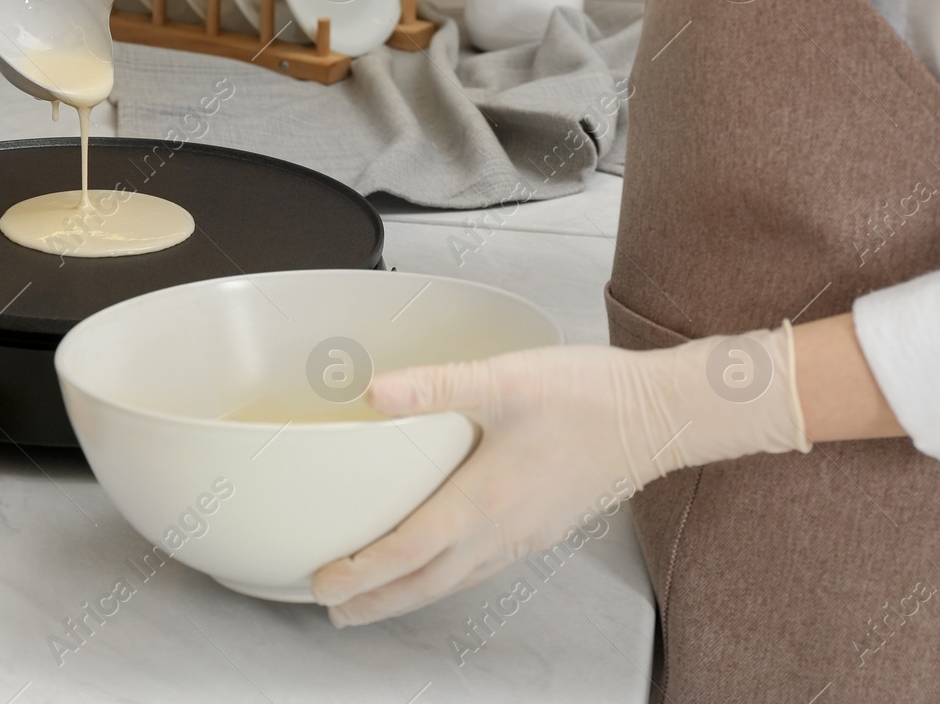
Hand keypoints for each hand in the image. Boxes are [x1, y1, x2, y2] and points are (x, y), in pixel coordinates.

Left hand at [311, 327, 810, 625]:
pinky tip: (443, 566)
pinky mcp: (545, 527)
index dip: (360, 572)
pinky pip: (483, 568)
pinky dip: (448, 578)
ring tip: (374, 599)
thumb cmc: (593, 397)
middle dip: (374, 601)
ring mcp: (527, 535)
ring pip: (455, 581)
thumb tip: (372, 389)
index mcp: (485, 501)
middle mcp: (503, 531)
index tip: (323, 584)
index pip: (407, 551)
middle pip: (425, 583)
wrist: (666, 415)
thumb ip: (435, 385)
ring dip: (409, 595)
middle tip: (334, 610)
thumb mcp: (505, 379)